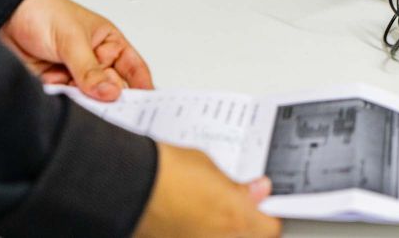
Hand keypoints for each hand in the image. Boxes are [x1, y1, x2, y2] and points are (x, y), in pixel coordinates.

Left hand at [0, 0, 152, 100]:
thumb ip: (90, 69)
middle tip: (106, 107)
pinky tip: (58, 93)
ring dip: (83, 101)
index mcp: (110, 44)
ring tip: (75, 95)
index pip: (134, 70)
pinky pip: (66, 102)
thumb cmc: (44, 12)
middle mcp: (96, 61)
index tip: (146, 109)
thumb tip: (110, 92)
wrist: (5, 16)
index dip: (143, 89)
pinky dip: (63, 102)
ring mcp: (75, 75)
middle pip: (112, 90)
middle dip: (109, 99)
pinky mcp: (55, 86)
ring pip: (88, 99)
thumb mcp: (72, 39)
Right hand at [135, 145, 280, 237]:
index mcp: (237, 219)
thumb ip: (236, 186)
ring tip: (209, 212)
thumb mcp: (210, 169)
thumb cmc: (167, 172)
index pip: (271, 227)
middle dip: (245, 225)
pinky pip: (199, 237)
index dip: (267, 214)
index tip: (261, 204)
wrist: (127, 185)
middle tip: (238, 206)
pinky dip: (201, 232)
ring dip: (222, 231)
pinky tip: (192, 221)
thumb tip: (255, 190)